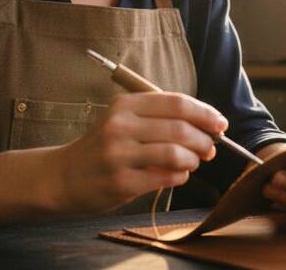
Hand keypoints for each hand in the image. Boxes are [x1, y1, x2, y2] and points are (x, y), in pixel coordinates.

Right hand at [49, 92, 227, 214]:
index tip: (221, 123)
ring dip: (194, 159)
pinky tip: (178, 175)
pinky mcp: (121, 182)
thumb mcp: (125, 119)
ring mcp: (119, 155)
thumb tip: (208, 126)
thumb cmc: (105, 145)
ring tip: (194, 162)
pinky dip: (181, 176)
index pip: (177, 103)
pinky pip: (166, 177)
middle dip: (204, 139)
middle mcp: (120, 126)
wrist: (64, 176)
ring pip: (176, 154)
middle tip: (211, 148)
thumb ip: (161, 118)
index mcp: (125, 105)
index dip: (205, 113)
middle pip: (180, 129)